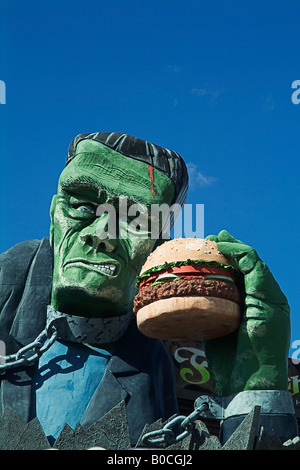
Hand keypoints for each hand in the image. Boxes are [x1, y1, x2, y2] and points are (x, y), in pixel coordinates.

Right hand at [203, 230, 290, 395]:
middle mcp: (249, 299)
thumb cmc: (264, 342)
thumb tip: (239, 250)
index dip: (235, 247)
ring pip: (218, 281)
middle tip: (206, 241)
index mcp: (266, 293)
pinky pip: (204, 300)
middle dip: (221, 252)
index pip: (251, 262)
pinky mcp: (214, 322)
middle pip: (234, 268)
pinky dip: (197, 287)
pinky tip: (188, 279)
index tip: (219, 237)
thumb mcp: (266, 303)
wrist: (250, 381)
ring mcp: (231, 311)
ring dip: (208, 267)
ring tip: (196, 254)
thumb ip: (256, 274)